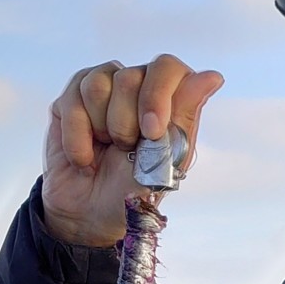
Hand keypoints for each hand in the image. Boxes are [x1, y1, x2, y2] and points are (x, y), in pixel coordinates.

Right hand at [42, 54, 222, 248]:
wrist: (89, 216)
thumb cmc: (131, 192)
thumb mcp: (164, 163)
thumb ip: (185, 117)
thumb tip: (213, 77)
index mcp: (166, 99)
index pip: (168, 67)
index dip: (157, 94)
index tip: (150, 132)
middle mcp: (135, 86)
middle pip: (130, 75)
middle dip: (125, 123)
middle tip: (123, 150)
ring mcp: (103, 89)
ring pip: (98, 84)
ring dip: (100, 128)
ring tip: (103, 151)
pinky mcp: (71, 98)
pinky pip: (72, 99)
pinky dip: (77, 137)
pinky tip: (83, 158)